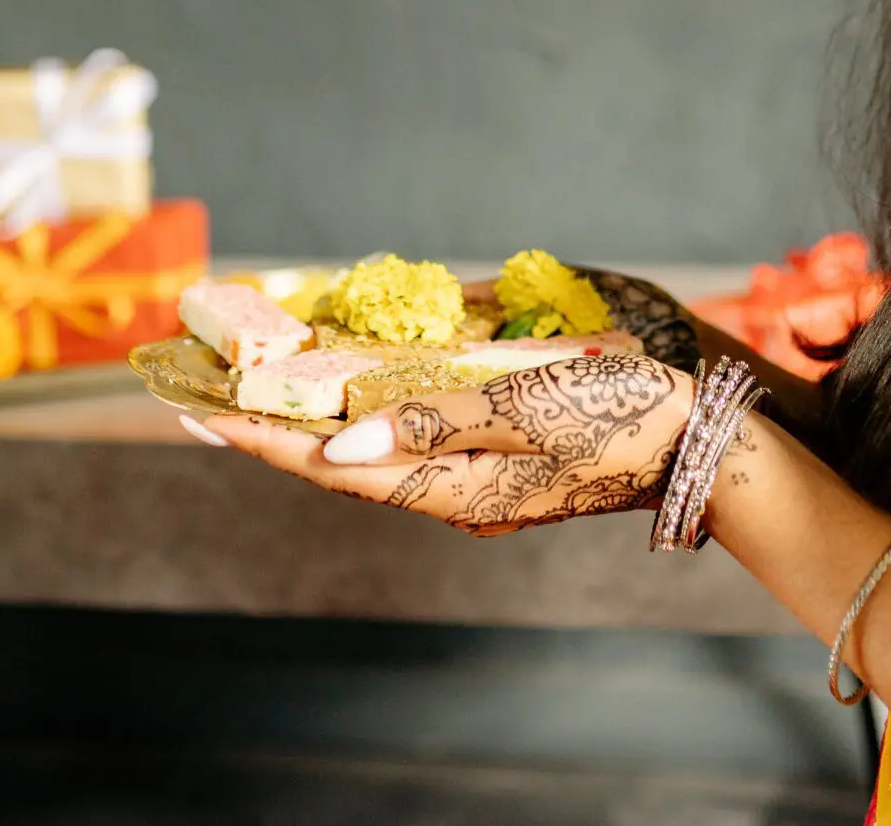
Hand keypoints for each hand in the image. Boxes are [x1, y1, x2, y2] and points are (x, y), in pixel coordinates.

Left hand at [201, 355, 692, 535]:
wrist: (695, 444)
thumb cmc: (615, 412)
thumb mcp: (523, 406)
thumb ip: (431, 422)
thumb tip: (340, 440)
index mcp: (449, 486)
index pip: (329, 464)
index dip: (258, 437)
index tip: (195, 411)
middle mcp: (450, 495)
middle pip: (338, 465)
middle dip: (270, 432)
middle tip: (206, 396)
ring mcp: (473, 486)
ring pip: (371, 460)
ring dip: (313, 430)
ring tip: (260, 397)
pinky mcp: (495, 470)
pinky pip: (409, 452)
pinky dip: (366, 426)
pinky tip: (352, 405)